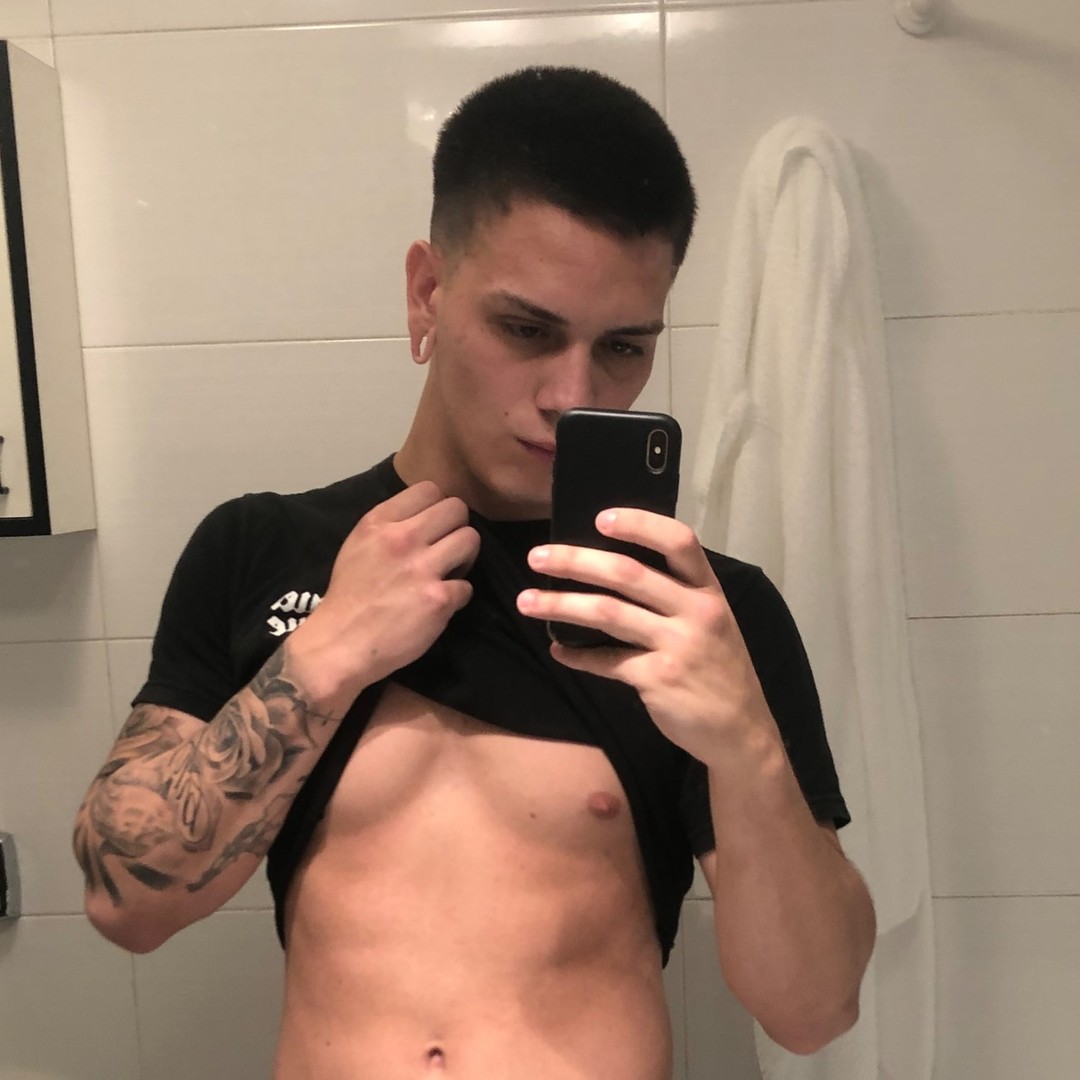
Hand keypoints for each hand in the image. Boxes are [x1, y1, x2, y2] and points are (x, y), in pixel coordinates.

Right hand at [288, 482, 479, 707]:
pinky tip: (440, 604)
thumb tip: (424, 517)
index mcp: (379, 521)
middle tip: (446, 550)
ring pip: (471, 540)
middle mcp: (402, 538)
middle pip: (457, 509)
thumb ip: (389, 526)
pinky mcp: (438, 599)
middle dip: (457, 529)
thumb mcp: (358, 546)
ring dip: (465, 558)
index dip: (437, 508)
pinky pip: (467, 586)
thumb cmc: (348, 597)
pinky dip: (458, 596)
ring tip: (449, 574)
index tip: (432, 528)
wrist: (338, 646)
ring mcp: (422, 568)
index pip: (430, 488)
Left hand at [516, 509, 776, 763]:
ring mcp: (678, 646)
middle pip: (628, 573)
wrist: (740, 730)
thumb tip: (611, 565)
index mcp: (709, 589)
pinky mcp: (658, 679)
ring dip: (561, 605)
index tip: (599, 518)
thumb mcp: (710, 620)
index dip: (640, 524)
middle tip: (536, 557)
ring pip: (607, 613)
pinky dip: (578, 656)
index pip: (679, 541)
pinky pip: (607, 661)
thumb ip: (675, 593)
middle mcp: (696, 611)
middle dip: (575, 561)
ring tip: (526, 601)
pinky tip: (558, 651)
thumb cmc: (717, 667)